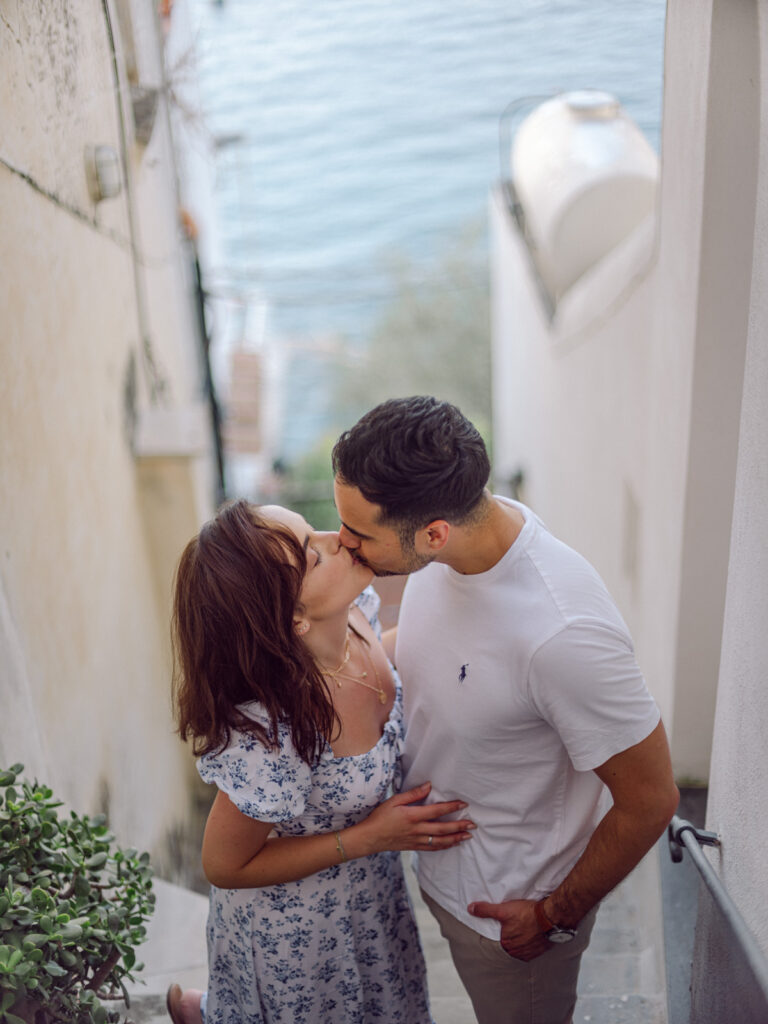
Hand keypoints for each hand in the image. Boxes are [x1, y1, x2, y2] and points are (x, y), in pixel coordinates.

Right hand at [354, 782, 474, 854]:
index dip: (451, 807)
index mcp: (413, 816)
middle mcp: (417, 830)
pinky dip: (444, 846)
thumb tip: (428, 785)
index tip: (463, 804)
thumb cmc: (380, 817)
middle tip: (473, 824)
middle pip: (443, 829)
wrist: (370, 837)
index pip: (437, 811)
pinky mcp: (414, 847)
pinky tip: (451, 844)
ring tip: (467, 836)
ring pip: (440, 841)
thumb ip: (413, 794)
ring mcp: (416, 840)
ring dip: (455, 839)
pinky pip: (432, 848)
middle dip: (459, 826)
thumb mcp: (394, 801)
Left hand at [467, 899, 548, 961]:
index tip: (505, 925)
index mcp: (507, 944)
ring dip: (522, 940)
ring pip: (522, 947)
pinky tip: (533, 934)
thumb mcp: (503, 909)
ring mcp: (530, 953)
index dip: (501, 931)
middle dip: (511, 936)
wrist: (550, 918)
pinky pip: (533, 949)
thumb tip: (470, 909)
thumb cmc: (527, 914)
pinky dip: (531, 942)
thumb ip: (485, 910)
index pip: (499, 940)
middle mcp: (517, 952)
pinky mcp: (541, 950)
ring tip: (524, 929)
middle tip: (515, 926)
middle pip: (510, 944)